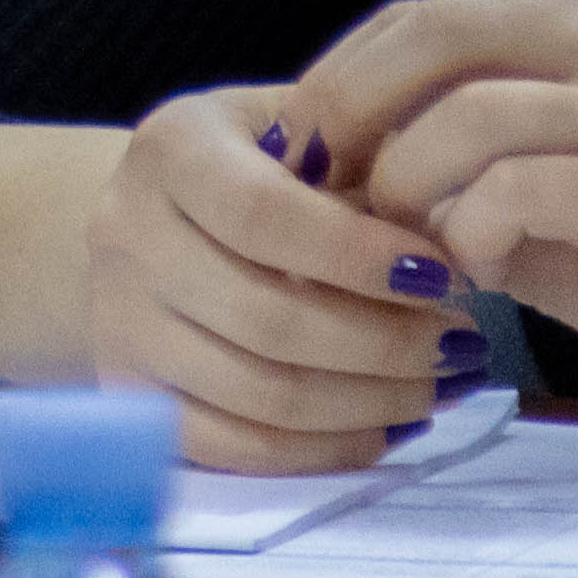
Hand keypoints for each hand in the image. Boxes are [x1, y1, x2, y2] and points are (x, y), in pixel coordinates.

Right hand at [76, 85, 481, 471]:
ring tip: (436, 387)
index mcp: (172, 148)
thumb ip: (366, 163)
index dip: (359, 256)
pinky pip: (230, 447)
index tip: (444, 276)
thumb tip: (446, 241)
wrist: (155, 212)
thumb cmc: (261, 161)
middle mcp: (124, 232)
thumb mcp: (309, 127)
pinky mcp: (127, 390)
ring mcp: (117, 320)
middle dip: (383, 343)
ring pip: (255, 395)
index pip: (262, 215)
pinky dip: (320, 450)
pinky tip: (384, 427)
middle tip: (459, 344)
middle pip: (263, 318)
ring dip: (366, 403)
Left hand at [289, 0, 577, 405]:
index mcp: (570, 26)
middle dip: (347, 114)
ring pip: (465, 117)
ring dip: (406, 190)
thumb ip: (448, 155)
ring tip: (406, 250)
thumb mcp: (534, 179)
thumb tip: (323, 172)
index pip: (419, 19)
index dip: (337, 77)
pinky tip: (477, 273)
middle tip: (312, 191)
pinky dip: (468, 235)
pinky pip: (516, 194)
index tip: (291, 151)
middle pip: (432, 39)